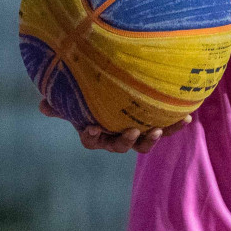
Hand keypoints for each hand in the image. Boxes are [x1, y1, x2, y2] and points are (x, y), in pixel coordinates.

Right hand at [38, 99, 190, 153]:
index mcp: (96, 131)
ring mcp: (137, 132)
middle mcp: (116, 135)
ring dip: (152, 138)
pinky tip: (188, 117)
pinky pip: (166, 127)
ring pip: (145, 143)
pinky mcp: (155, 124)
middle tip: (133, 131)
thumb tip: (42, 105)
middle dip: (126, 141)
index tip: (94, 128)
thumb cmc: (91, 90)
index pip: (91, 139)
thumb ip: (61, 101)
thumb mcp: (75, 93)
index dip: (92, 136)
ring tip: (160, 130)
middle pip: (120, 145)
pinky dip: (176, 124)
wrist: (121, 85)